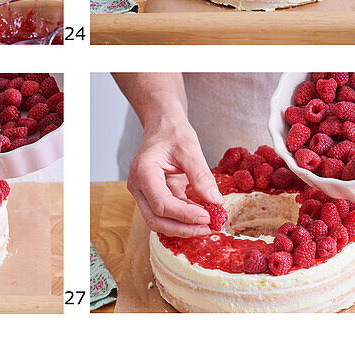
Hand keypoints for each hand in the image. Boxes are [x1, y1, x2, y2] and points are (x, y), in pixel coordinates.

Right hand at [127, 114, 222, 236]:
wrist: (163, 124)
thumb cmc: (172, 132)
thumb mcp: (190, 148)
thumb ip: (201, 175)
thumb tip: (215, 202)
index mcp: (143, 171)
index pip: (161, 204)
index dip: (184, 215)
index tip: (208, 217)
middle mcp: (139, 185)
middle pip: (155, 219)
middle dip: (183, 229)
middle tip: (209, 228)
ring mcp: (145, 192)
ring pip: (160, 221)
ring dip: (184, 227)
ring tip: (209, 224)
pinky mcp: (155, 195)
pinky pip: (168, 214)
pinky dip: (185, 218)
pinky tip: (203, 215)